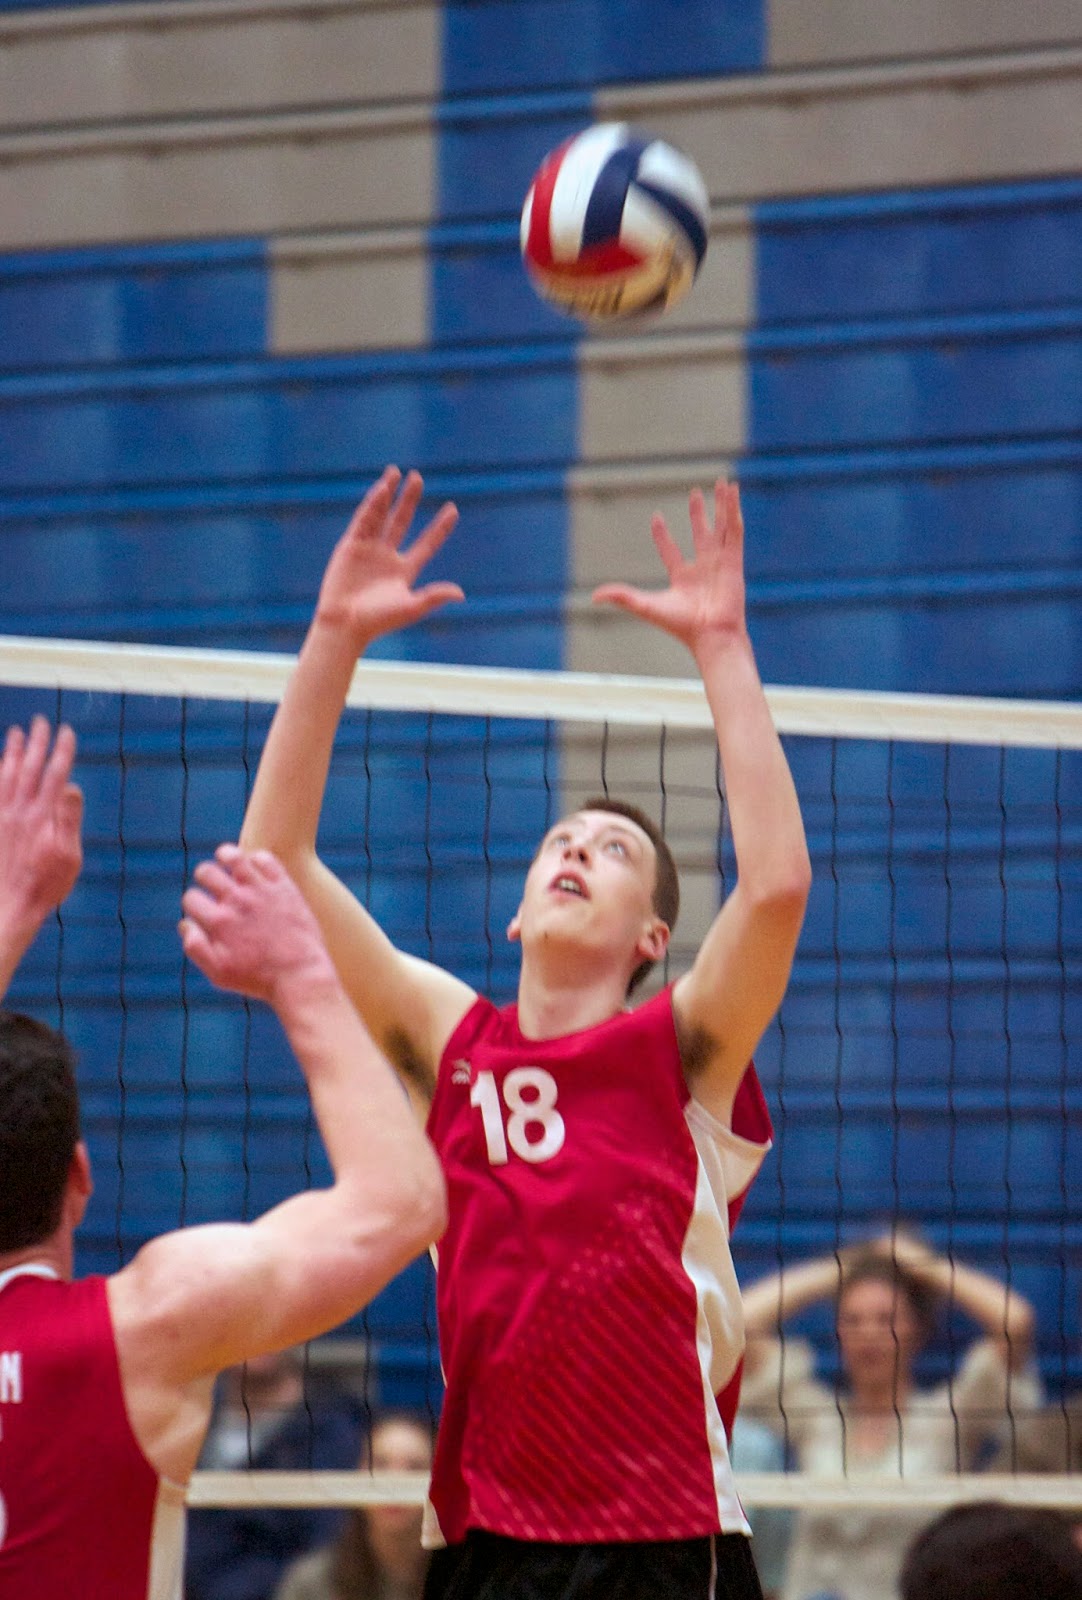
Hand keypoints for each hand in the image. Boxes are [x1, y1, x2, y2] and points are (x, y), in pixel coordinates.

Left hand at [0, 718, 83, 927]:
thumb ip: (68, 819)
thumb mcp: (68, 856)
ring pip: (6, 775)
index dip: (62, 751)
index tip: (67, 732)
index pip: (55, 774)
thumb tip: (72, 787)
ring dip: (12, 752)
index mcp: (43, 816)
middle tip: (40, 722)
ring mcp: (2, 816)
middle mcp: (20, 810)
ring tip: (15, 733)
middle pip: (29, 767)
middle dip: (36, 742)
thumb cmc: (44, 885)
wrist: (7, 905)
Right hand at [179, 845, 337, 1006]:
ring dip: (225, 856)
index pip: (191, 898)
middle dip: (204, 876)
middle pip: (207, 872)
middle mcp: (237, 901)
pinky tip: (254, 865)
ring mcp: (261, 891)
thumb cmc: (259, 978)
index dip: (192, 903)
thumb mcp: (220, 974)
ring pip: (234, 857)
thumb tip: (185, 924)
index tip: (199, 908)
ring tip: (225, 859)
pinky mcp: (284, 887)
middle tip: (209, 882)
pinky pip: (265, 859)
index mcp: (219, 922)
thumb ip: (196, 949)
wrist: (301, 975)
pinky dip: (256, 858)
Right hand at [315, 466, 462, 647]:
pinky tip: (382, 489)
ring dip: (388, 495)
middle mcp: (388, 556)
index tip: (453, 509)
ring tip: (396, 472)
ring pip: (381, 516)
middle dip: (409, 500)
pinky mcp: (351, 546)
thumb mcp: (411, 608)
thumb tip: (461, 594)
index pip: (427, 543)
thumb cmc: (379, 621)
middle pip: (402, 521)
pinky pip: (364, 520)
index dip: (440, 527)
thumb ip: (434, 597)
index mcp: (405, 570)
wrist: (346, 624)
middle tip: (418, 478)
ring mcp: (369, 549)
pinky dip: (372, 505)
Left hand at [592, 479, 746, 661]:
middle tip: (695, 493)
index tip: (656, 517)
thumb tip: (594, 597)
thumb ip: (622, 597)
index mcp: (683, 578)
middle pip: (701, 533)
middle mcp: (702, 568)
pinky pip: (734, 531)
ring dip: (722, 505)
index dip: (662, 535)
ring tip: (722, 483)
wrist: (710, 635)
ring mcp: (720, 563)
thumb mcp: (646, 606)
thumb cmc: (681, 626)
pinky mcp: (734, 561)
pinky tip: (732, 493)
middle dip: (699, 514)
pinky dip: (734, 511)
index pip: (670, 551)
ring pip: (722, 527)